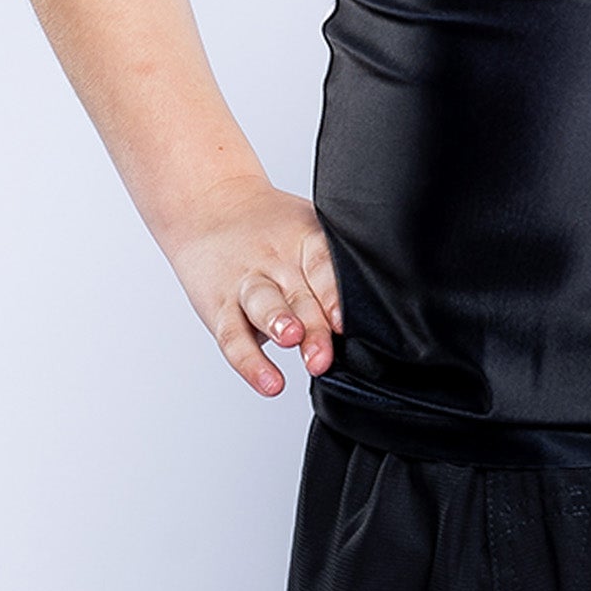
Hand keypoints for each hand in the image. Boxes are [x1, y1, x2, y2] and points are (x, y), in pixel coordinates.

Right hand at [160, 176, 343, 397]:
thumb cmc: (270, 228)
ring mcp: (246, 284)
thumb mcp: (306, 229)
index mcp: (304, 240)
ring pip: (262, 305)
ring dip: (277, 324)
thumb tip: (378, 305)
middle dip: (312, 326)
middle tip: (323, 354)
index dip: (334, 292)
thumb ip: (333, 266)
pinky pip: (233, 337)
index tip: (344, 320)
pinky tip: (268, 382)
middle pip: (297, 294)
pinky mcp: (219, 307)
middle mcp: (275, 262)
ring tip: (290, 341)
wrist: (212, 208)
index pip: (322, 265)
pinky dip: (251, 363)